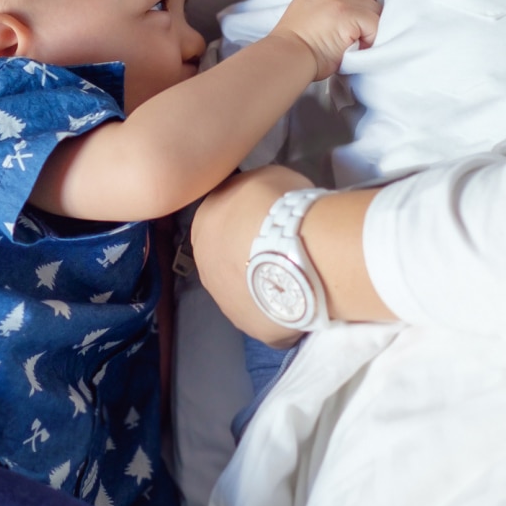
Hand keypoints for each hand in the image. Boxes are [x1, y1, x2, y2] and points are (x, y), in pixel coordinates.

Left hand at [192, 165, 313, 344]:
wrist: (299, 251)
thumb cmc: (278, 205)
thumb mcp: (265, 177)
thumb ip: (254, 192)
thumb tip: (261, 201)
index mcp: (203, 225)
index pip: (220, 221)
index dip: (246, 221)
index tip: (269, 220)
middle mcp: (204, 266)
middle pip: (228, 259)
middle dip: (249, 255)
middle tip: (281, 249)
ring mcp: (225, 302)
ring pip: (245, 291)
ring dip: (263, 285)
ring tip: (295, 275)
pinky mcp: (250, 328)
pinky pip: (267, 316)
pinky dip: (282, 308)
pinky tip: (302, 298)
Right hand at [271, 0, 379, 79]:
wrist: (287, 58)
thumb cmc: (293, 49)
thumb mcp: (304, 17)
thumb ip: (324, 8)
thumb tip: (347, 19)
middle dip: (366, 15)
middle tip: (354, 38)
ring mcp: (339, 1)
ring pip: (374, 10)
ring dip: (370, 29)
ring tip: (355, 45)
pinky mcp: (350, 14)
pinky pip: (375, 25)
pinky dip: (372, 38)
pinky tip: (358, 48)